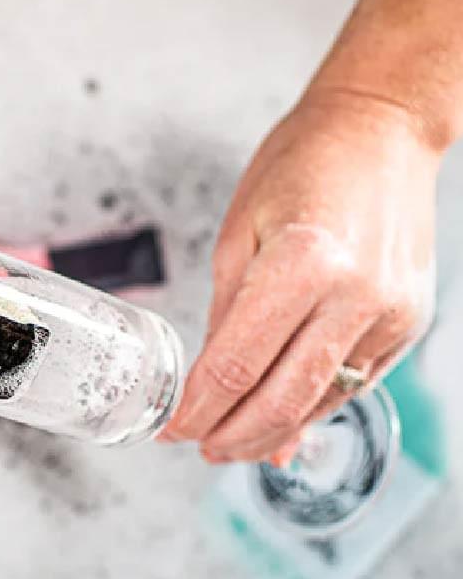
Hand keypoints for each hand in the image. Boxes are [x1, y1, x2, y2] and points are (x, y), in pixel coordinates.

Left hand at [163, 90, 436, 463]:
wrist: (383, 131)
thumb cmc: (301, 167)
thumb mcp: (240, 234)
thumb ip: (226, 315)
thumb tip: (210, 385)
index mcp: (305, 262)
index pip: (236, 364)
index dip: (198, 408)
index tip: (171, 428)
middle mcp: (357, 295)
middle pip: (281, 397)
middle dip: (231, 435)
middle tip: (198, 447)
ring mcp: (391, 314)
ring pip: (319, 401)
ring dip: (269, 431)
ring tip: (228, 443)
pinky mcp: (408, 323)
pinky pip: (351, 384)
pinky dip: (309, 409)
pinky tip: (278, 425)